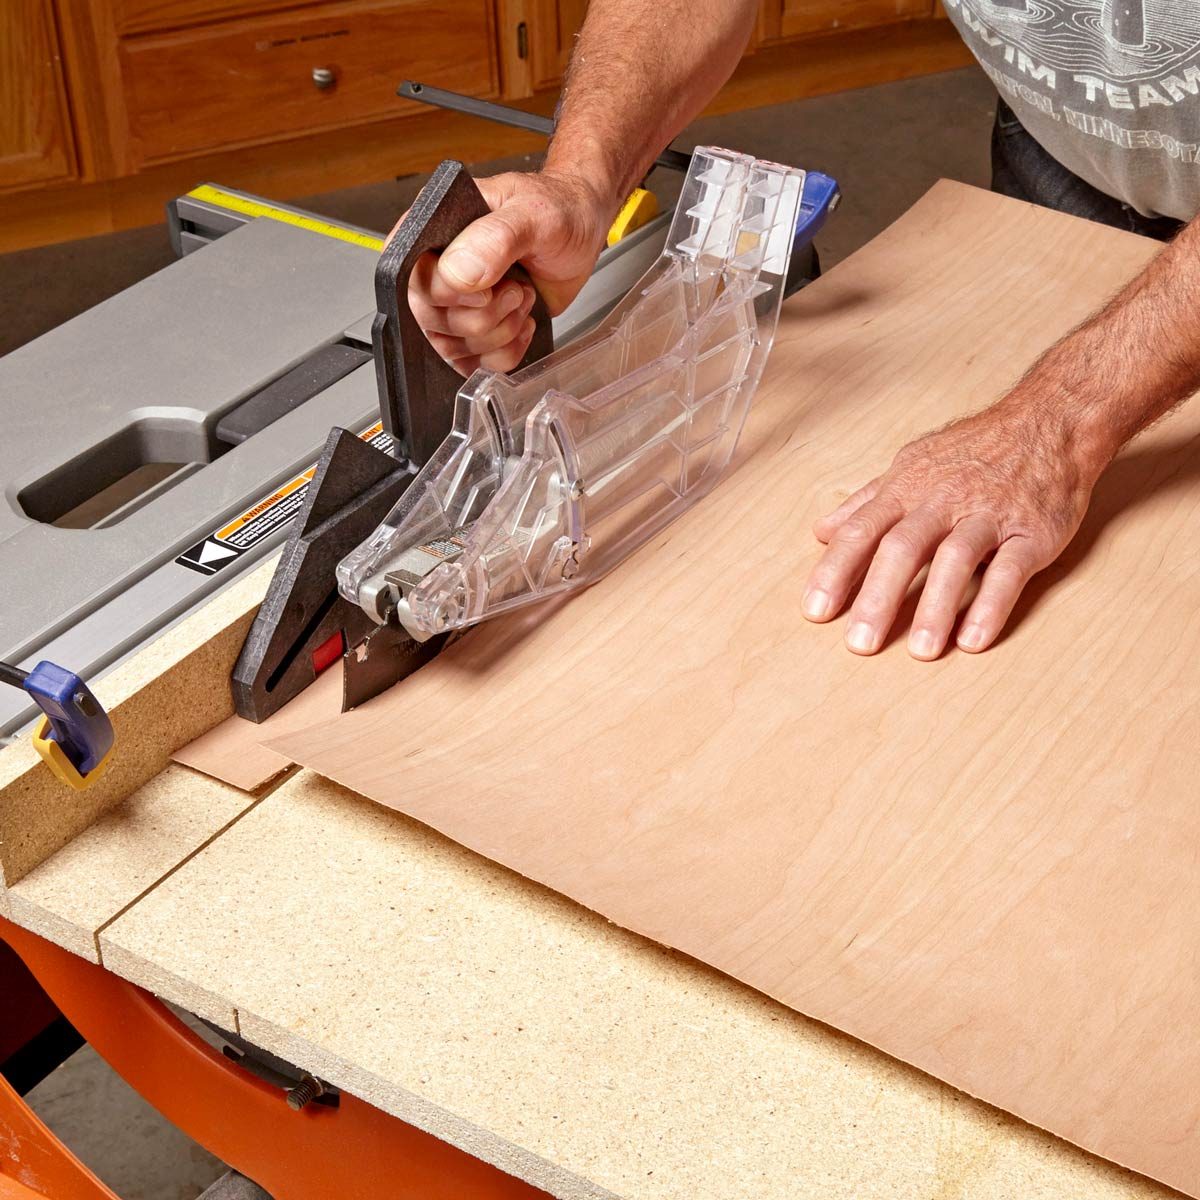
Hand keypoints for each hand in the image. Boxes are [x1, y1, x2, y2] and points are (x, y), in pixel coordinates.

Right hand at [397, 169, 611, 376]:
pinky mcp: (476, 332)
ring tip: (523, 298)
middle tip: (516, 289)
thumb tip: (457, 274)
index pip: (410, 276)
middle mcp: (436, 270)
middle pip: (429, 318)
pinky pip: (474, 363)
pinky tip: (524, 323)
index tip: (486, 289)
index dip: (445, 292)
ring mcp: (455, 305)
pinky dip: (506, 352)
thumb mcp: (532, 213)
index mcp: (434, 231)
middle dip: (483, 315)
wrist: (583, 229)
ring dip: (499, 333)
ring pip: (452, 346)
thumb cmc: (556, 209)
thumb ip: (494, 238)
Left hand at [801, 397, 1106, 658]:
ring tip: (920, 651)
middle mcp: (943, 500)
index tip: (815, 610)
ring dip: (936, 606)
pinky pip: (1011, 570)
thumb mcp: (912, 466)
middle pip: (903, 548)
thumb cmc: (973, 451)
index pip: (862, 531)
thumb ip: (866, 503)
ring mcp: (989, 515)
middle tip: (860, 643)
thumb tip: (822, 532)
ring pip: (956, 558)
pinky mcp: (1031, 531)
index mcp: (907, 489)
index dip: (835, 571)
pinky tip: (974, 640)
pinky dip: (992, 605)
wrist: (1049, 421)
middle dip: (878, 597)